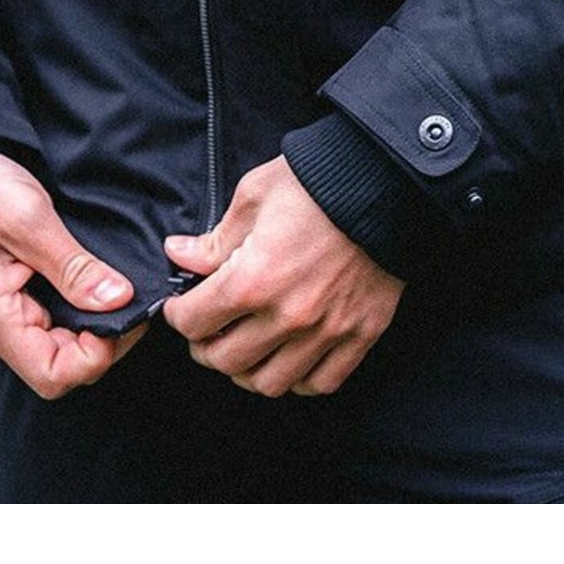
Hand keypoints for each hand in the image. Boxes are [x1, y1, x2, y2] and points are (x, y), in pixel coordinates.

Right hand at [0, 145, 146, 399]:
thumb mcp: (28, 216)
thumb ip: (73, 266)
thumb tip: (118, 301)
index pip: (55, 375)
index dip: (99, 352)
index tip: (126, 312)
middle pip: (57, 365)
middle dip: (100, 337)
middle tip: (128, 291)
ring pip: (50, 346)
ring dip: (85, 322)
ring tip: (107, 280)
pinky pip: (38, 325)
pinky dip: (67, 308)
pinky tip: (82, 279)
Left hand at [162, 155, 403, 398]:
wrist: (384, 180)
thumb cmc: (316, 181)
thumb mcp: (254, 195)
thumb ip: (215, 238)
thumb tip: (179, 256)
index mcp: (253, 279)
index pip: (193, 322)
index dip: (178, 314)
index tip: (181, 306)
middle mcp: (287, 315)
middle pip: (225, 361)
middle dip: (205, 346)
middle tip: (208, 328)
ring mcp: (326, 331)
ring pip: (269, 383)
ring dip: (247, 369)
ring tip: (245, 346)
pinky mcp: (359, 335)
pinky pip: (320, 383)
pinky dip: (298, 379)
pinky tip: (290, 356)